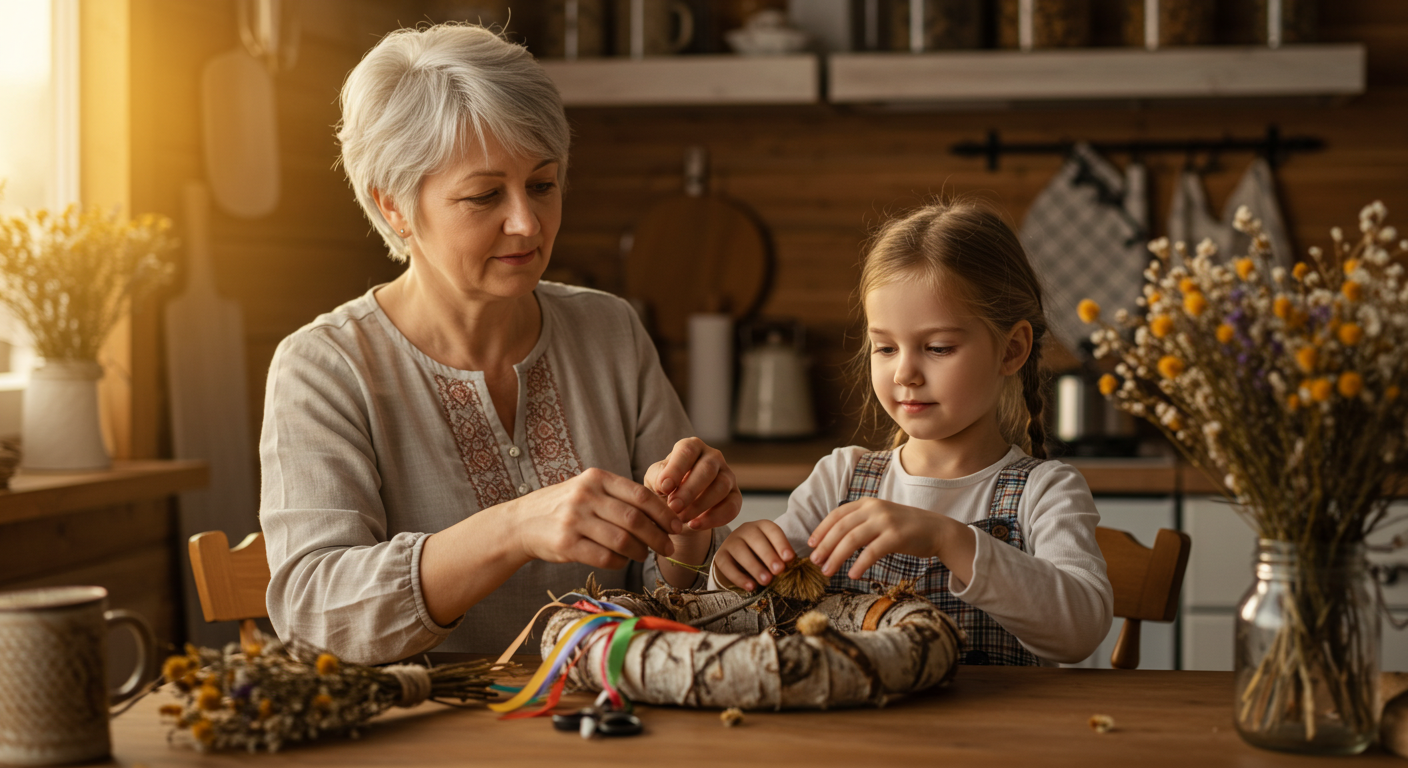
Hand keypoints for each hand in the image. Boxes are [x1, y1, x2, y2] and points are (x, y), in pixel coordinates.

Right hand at [513, 467, 682, 569]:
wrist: (522, 522)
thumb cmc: (564, 506)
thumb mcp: (588, 489)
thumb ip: (619, 496)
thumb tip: (663, 512)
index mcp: (596, 478)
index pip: (640, 495)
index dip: (664, 513)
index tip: (677, 526)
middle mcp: (585, 496)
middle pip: (635, 519)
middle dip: (658, 536)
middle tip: (669, 547)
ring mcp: (574, 520)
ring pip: (622, 540)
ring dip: (640, 551)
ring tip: (644, 554)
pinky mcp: (566, 545)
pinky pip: (605, 557)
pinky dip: (620, 562)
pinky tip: (622, 560)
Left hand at [644, 437, 741, 530]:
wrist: (679, 510)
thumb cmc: (666, 488)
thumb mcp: (655, 480)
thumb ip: (657, 478)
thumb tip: (665, 484)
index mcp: (692, 447)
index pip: (687, 451)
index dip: (676, 469)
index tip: (664, 488)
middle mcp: (713, 457)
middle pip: (707, 469)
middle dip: (690, 490)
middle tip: (674, 507)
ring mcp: (727, 476)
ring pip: (721, 487)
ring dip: (700, 505)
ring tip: (681, 519)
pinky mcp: (735, 497)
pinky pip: (731, 507)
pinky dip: (713, 518)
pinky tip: (695, 525)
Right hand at [714, 520, 795, 591]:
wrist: (737, 559)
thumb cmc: (761, 555)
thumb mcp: (773, 552)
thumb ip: (781, 557)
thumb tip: (788, 567)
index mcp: (762, 526)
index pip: (772, 530)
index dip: (782, 544)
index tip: (790, 558)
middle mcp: (746, 530)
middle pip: (756, 539)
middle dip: (768, 556)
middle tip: (779, 571)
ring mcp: (731, 541)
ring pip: (740, 551)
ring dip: (754, 566)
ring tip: (766, 581)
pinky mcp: (720, 555)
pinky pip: (727, 566)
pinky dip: (739, 577)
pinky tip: (750, 587)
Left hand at [807, 498, 949, 579]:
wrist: (937, 529)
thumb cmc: (905, 528)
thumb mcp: (880, 518)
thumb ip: (860, 523)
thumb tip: (833, 540)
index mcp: (867, 503)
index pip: (836, 515)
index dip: (821, 530)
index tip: (810, 545)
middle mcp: (874, 509)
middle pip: (841, 528)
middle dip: (824, 546)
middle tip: (815, 562)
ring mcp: (886, 521)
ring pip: (852, 539)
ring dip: (836, 556)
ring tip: (827, 571)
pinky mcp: (897, 536)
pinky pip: (872, 552)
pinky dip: (859, 564)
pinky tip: (852, 575)